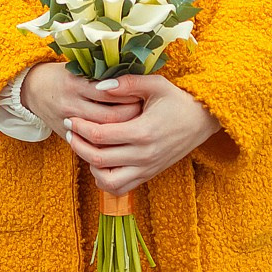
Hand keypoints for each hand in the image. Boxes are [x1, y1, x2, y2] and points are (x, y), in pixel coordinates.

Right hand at [20, 60, 140, 139]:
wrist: (32, 88)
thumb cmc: (63, 75)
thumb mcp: (79, 66)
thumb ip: (101, 73)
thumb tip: (136, 76)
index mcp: (76, 82)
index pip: (110, 92)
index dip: (130, 95)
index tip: (142, 94)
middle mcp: (71, 102)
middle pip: (109, 116)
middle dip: (130, 116)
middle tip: (144, 113)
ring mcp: (67, 120)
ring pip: (101, 133)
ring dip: (119, 132)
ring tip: (135, 126)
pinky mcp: (64, 134)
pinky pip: (89, 143)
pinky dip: (106, 142)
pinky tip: (118, 138)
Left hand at [48, 71, 223, 196]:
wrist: (201, 121)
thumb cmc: (177, 100)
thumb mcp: (155, 84)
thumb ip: (126, 83)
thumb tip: (99, 87)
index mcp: (143, 131)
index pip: (99, 135)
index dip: (79, 127)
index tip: (70, 118)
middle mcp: (144, 155)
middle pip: (98, 159)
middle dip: (77, 145)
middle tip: (69, 131)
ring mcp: (146, 168)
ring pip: (107, 181)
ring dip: (90, 166)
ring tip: (85, 147)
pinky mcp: (149, 175)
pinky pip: (120, 188)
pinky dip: (104, 179)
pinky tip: (101, 161)